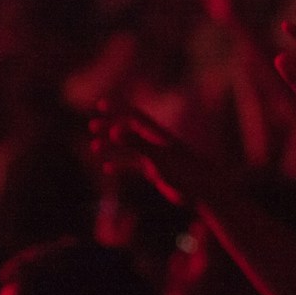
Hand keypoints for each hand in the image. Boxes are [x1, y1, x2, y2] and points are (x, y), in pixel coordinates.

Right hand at [88, 104, 217, 206]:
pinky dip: (120, 165)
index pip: (134, 116)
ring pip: (128, 149)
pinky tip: (107, 168)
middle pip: (128, 130)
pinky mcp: (156, 172)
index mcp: (156, 134)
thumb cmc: (184, 171)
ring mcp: (154, 157)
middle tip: (91, 126)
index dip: (118, 108)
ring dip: (111, 146)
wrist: (203, 190)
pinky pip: (133, 166)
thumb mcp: (157, 156)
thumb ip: (136, 143)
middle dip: (109, 126)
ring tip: (94, 147)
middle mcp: (154, 143)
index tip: (101, 104)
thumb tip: (114, 131)